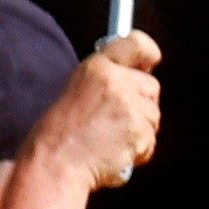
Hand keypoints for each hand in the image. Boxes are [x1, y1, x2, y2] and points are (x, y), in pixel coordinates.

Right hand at [30, 35, 162, 188]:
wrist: (55, 164)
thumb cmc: (60, 136)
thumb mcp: (79, 92)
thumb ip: (107, 81)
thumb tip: (136, 74)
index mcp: (96, 67)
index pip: (136, 44)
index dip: (148, 52)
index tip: (150, 59)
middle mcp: (115, 80)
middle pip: (152, 86)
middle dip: (141, 104)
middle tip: (114, 121)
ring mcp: (129, 104)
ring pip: (153, 116)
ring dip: (139, 130)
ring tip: (108, 139)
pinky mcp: (139, 128)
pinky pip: (151, 141)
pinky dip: (138, 150)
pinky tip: (113, 152)